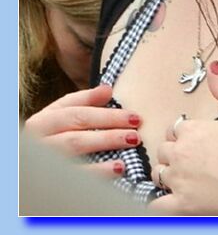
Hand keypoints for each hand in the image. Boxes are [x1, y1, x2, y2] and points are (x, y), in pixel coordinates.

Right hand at [23, 84, 141, 177]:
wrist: (24, 169)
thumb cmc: (51, 135)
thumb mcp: (60, 114)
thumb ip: (84, 101)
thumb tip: (107, 89)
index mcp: (42, 122)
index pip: (77, 114)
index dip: (108, 116)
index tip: (135, 117)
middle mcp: (38, 143)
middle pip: (77, 137)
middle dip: (109, 133)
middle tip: (136, 135)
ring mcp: (42, 165)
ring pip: (74, 154)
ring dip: (104, 148)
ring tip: (129, 145)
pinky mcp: (49, 183)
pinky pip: (75, 177)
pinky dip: (98, 172)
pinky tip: (118, 169)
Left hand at [150, 61, 217, 214]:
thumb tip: (214, 67)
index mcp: (193, 130)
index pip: (176, 127)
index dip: (186, 132)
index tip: (199, 139)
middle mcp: (180, 154)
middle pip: (164, 150)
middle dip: (175, 152)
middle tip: (195, 158)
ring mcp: (178, 181)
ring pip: (158, 174)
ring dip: (168, 174)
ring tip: (185, 177)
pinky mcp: (181, 206)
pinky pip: (156, 205)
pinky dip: (160, 203)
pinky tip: (172, 199)